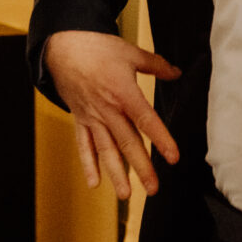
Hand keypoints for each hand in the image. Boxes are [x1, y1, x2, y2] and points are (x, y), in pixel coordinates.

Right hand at [43, 29, 182, 197]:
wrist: (64, 46)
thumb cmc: (98, 48)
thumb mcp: (131, 52)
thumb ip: (157, 66)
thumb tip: (177, 73)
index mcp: (123, 92)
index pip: (146, 120)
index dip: (161, 139)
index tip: (173, 157)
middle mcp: (108, 110)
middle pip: (127, 143)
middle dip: (141, 167)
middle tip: (153, 188)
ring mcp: (92, 117)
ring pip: (106, 150)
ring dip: (116, 174)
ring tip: (126, 195)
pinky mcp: (80, 119)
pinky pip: (84, 145)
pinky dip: (88, 165)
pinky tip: (94, 183)